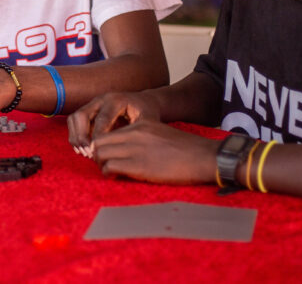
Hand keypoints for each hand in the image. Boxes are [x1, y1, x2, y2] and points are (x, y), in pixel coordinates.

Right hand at [67, 91, 162, 148]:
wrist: (144, 101)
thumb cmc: (147, 113)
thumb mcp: (147, 122)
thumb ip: (134, 134)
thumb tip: (121, 151)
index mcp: (116, 100)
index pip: (101, 120)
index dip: (97, 138)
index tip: (97, 153)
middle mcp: (101, 99)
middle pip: (81, 115)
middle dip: (81, 136)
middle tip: (87, 154)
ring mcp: (93, 103)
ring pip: (74, 118)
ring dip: (76, 136)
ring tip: (83, 153)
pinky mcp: (89, 109)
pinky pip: (74, 121)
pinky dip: (75, 135)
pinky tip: (82, 148)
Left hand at [91, 119, 218, 184]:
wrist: (204, 157)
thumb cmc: (187, 150)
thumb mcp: (160, 134)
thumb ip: (143, 137)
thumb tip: (128, 149)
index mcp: (140, 124)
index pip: (108, 132)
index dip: (103, 145)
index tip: (107, 154)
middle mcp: (134, 133)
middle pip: (99, 142)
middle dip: (97, 154)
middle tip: (104, 164)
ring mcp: (135, 149)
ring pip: (100, 154)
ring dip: (101, 165)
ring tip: (110, 172)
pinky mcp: (138, 166)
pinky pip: (109, 167)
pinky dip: (108, 174)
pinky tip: (115, 177)